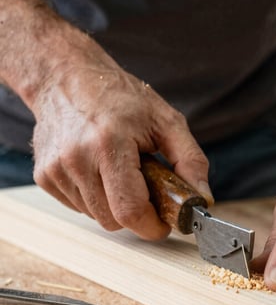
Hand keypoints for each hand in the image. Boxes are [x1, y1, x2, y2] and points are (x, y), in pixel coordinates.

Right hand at [31, 35, 211, 239]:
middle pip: (112, 220)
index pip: (130, 211)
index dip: (151, 226)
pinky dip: (93, 198)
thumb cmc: (120, 98)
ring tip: (118, 171)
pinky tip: (97, 171)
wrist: (66, 78)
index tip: (163, 223)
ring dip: (113, 204)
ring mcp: (56, 169)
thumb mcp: (166, 120)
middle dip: (135, 214)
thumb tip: (202, 200)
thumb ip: (190, 160)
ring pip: (95, 216)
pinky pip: (78, 207)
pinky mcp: (44, 176)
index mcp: (110, 144)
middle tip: (144, 189)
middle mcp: (77, 159)